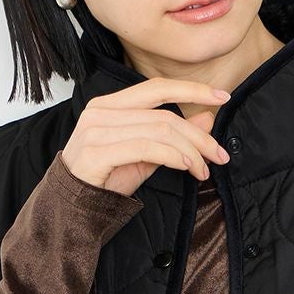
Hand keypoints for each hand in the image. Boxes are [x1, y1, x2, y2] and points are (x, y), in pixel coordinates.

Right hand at [63, 78, 233, 197]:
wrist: (71, 207)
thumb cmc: (105, 179)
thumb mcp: (145, 155)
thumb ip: (172, 136)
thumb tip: (206, 118)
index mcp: (110, 104)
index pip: (157, 87)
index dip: (192, 89)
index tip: (222, 97)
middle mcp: (101, 111)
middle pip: (164, 114)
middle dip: (199, 136)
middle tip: (219, 155)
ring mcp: (96, 130)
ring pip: (159, 131)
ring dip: (190, 152)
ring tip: (203, 171)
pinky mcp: (96, 152)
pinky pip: (146, 148)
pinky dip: (173, 156)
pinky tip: (186, 167)